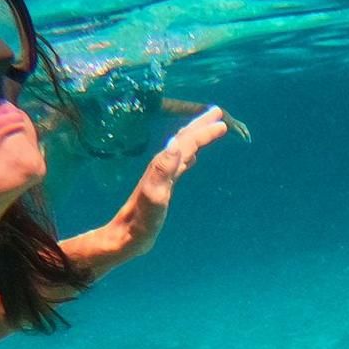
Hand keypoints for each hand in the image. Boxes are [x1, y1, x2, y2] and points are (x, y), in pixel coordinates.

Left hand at [116, 106, 247, 261]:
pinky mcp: (164, 186)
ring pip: (184, 149)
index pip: (187, 142)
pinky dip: (189, 156)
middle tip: (217, 113)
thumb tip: (175, 142)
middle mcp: (163, 166)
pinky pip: (180, 164)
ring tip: (209, 128)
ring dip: (197, 137)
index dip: (204, 132)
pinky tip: (193, 158)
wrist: (126, 235)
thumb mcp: (154, 195)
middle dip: (201, 125)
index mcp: (164, 166)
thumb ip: (163, 169)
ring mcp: (164, 176)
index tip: (222, 123)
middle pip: (184, 139)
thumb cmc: (141, 221)